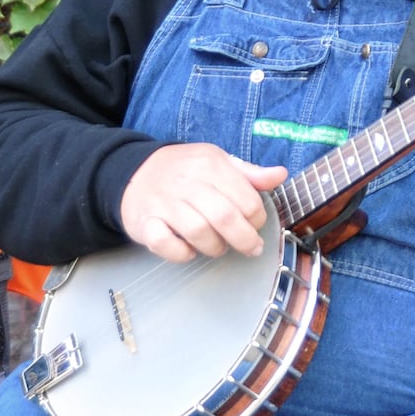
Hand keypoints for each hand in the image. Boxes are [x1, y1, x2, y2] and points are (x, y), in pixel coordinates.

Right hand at [119, 143, 287, 262]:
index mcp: (209, 164)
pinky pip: (165, 244)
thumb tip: (280, 175)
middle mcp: (186, 182)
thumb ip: (249, 173)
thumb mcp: (218, 162)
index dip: (257, 218)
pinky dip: (181, 253)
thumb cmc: (183, 171)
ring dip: (215, 247)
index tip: (256, 226)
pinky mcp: (144, 222)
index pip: (246, 198)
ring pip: (198, 232)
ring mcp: (163, 202)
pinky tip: (189, 250)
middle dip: (244, 239)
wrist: (134, 173)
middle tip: (250, 248)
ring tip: (218, 247)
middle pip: (224, 217)